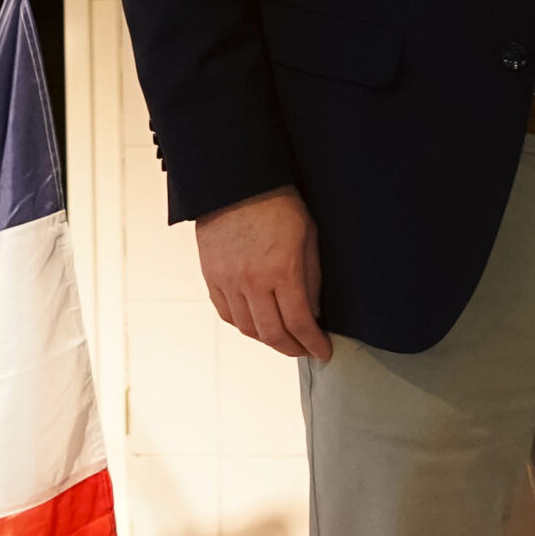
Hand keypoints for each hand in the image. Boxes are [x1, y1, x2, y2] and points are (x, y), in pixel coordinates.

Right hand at [196, 186, 331, 360]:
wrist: (238, 184)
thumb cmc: (277, 204)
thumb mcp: (308, 238)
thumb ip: (311, 279)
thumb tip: (312, 313)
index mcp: (282, 270)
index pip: (299, 323)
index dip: (313, 343)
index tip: (323, 351)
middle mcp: (252, 281)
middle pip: (272, 334)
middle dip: (292, 349)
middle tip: (305, 350)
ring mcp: (228, 281)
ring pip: (247, 328)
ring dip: (267, 340)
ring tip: (283, 339)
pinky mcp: (211, 277)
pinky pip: (226, 314)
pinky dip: (243, 325)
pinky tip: (256, 324)